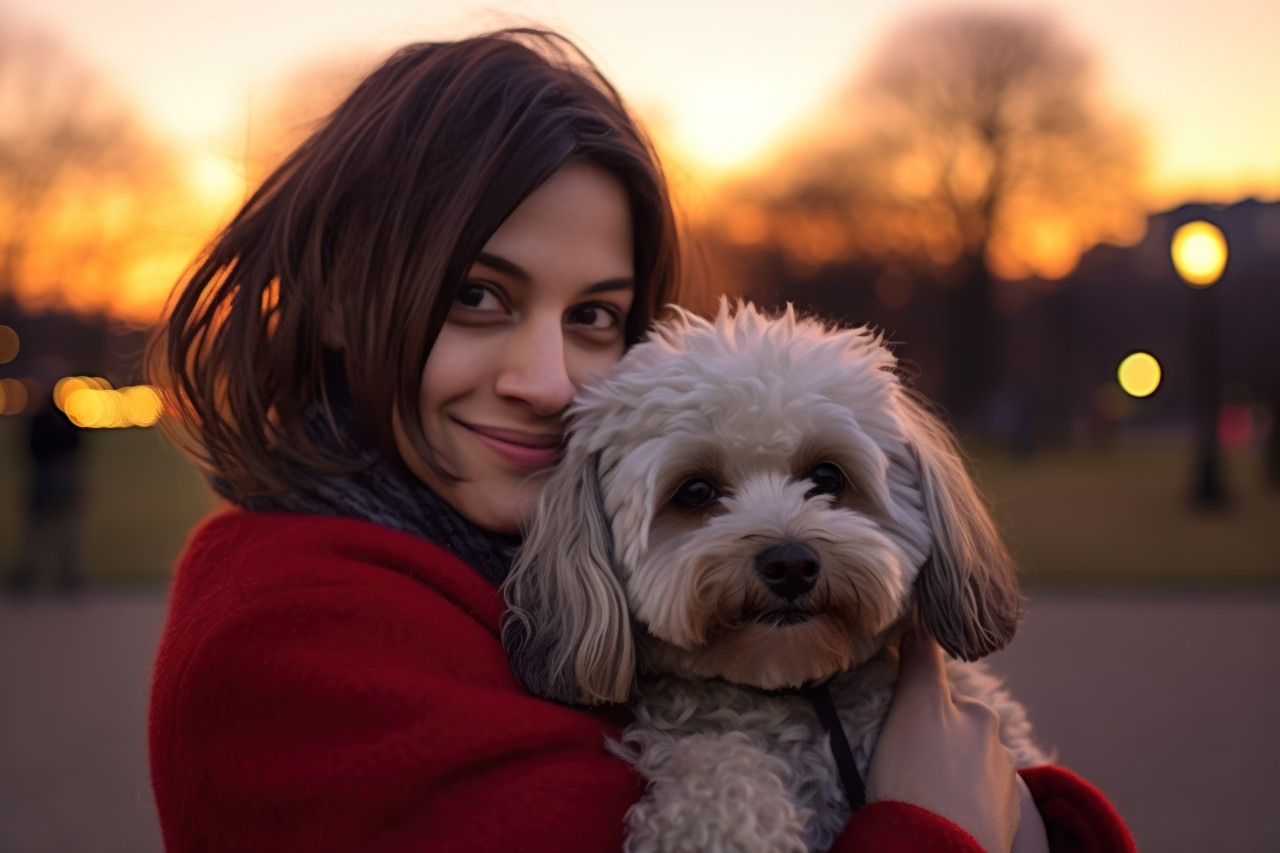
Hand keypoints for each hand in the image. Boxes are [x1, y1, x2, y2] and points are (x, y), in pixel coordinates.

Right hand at [865, 621, 1020, 852]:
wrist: (934, 851)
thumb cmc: (919, 775)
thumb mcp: (915, 703)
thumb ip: (921, 659)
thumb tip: (923, 615)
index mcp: (984, 717)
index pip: (943, 700)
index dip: (914, 712)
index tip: (896, 731)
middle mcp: (1002, 752)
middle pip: (958, 738)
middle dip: (935, 747)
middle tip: (901, 765)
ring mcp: (1004, 795)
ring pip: (967, 774)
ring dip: (947, 781)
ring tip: (917, 796)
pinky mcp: (1000, 832)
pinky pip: (974, 810)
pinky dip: (956, 811)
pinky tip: (935, 817)